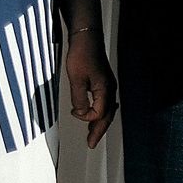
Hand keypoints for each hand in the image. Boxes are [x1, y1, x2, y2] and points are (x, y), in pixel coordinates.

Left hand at [63, 30, 117, 147]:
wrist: (87, 38)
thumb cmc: (81, 55)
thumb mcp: (76, 79)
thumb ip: (78, 99)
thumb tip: (79, 113)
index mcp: (105, 90)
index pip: (98, 113)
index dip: (85, 117)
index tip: (73, 112)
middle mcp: (110, 90)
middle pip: (107, 116)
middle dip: (99, 131)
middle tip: (91, 144)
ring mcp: (108, 86)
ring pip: (107, 110)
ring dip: (100, 123)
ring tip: (93, 134)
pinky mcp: (104, 83)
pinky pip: (104, 103)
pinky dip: (100, 113)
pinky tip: (94, 115)